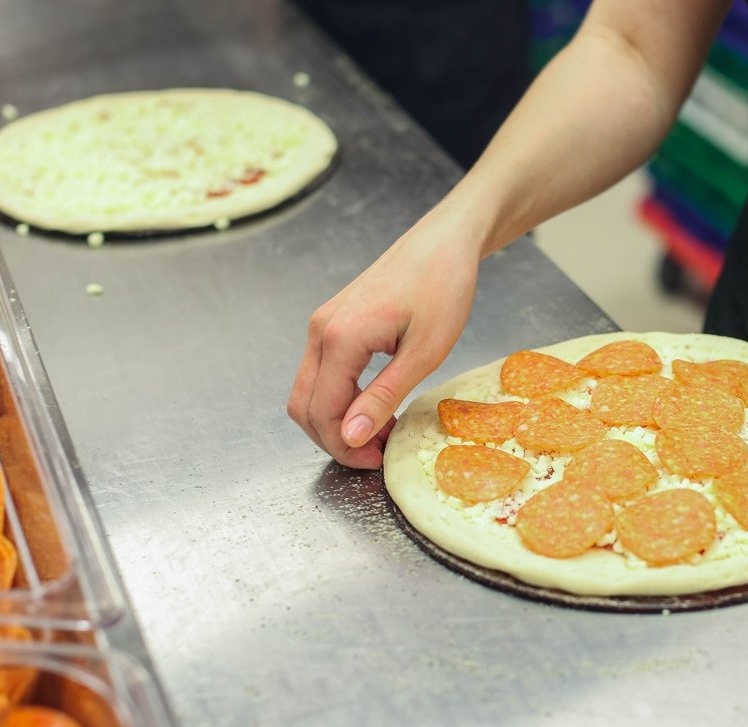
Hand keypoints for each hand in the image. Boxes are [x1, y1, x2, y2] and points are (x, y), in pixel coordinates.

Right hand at [287, 221, 478, 467]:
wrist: (443, 243)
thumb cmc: (442, 288)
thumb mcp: (423, 352)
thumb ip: (384, 396)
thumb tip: (352, 436)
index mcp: (340, 337)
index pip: (323, 412)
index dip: (345, 446)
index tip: (378, 461)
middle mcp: (320, 331)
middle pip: (304, 406)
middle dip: (334, 440)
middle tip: (376, 455)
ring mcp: (322, 325)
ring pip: (308, 392)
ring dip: (336, 421)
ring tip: (380, 433)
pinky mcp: (332, 324)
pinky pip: (322, 373)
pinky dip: (339, 400)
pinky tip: (374, 408)